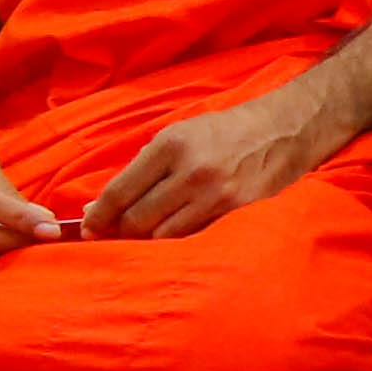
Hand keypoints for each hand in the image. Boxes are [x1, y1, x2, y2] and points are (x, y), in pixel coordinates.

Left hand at [89, 87, 347, 241]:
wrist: (283, 130)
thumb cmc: (223, 132)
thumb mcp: (178, 135)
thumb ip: (141, 168)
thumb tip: (99, 208)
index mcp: (171, 146)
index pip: (121, 192)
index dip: (99, 215)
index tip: (88, 227)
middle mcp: (192, 173)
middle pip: (138, 219)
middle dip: (120, 230)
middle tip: (114, 234)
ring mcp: (217, 197)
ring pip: (163, 235)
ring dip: (148, 239)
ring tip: (144, 235)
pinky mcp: (237, 213)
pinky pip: (194, 237)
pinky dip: (178, 240)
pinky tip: (173, 234)